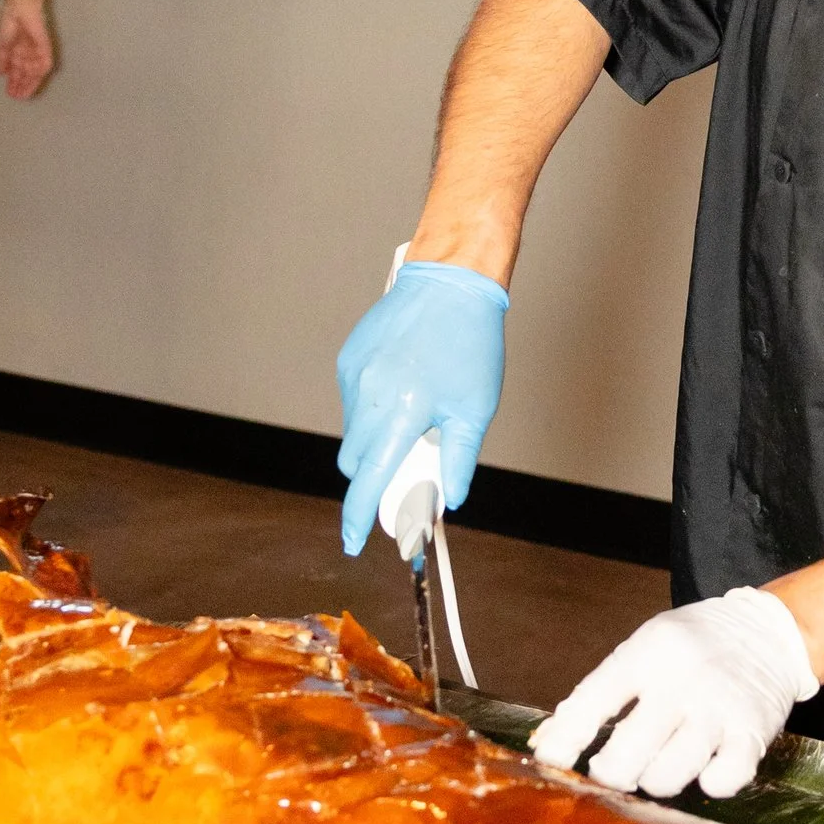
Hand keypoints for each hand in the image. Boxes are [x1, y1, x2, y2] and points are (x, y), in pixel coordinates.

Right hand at [0, 0, 54, 100]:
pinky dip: (40, 70)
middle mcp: (28, 53)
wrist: (20, 4)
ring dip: (30, 82)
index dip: (14, 82)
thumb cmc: (9, 19)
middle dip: (21, 85)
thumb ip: (2, 58)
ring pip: (35, 70)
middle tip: (17, 98)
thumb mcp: (1, 43)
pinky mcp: (45, 45)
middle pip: (26, 73)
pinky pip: (45, 60)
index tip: (9, 93)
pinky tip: (35, 78)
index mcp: (17, 51)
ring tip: (24, 92)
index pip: (17, 71)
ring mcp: (37, 49)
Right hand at [336, 259, 508, 553]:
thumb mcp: (474, 409)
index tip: (353, 543)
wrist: (450, 280)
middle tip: (410, 467)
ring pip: (354, 430)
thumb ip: (459, 460)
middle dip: (375, 475)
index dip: (359, 516)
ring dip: (377, 438)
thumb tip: (451, 497)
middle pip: (355, 461)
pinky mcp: (348, 357)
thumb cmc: (469, 342)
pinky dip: (372, 409)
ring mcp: (352, 375)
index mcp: (400, 412)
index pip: (370, 480)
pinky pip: (353, 400)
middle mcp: (368, 395)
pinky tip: (405, 387)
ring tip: (418, 412)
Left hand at [530, 588, 817, 800]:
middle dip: (610, 773)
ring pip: (667, 775)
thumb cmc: (693, 646)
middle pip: (626, 754)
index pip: (591, 703)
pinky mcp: (753, 733)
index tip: (551, 764)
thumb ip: (599, 693)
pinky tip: (705, 768)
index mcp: (645, 655)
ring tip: (658, 766)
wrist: (768, 631)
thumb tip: (548, 742)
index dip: (564, 741)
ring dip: (655, 780)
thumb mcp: (643, 649)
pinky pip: (722, 781)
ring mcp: (718, 709)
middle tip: (613, 770)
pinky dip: (709, 784)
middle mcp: (681, 682)